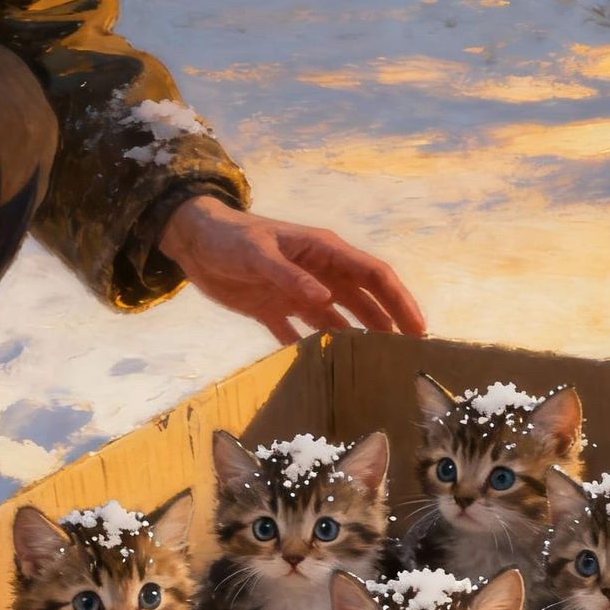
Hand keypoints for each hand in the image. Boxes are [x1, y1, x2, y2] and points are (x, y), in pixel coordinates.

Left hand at [158, 197, 426, 344]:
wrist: (193, 241)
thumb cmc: (228, 237)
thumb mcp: (257, 253)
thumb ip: (289, 276)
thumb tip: (325, 299)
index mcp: (324, 251)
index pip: (374, 275)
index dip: (399, 300)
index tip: (417, 328)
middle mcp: (318, 272)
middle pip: (364, 299)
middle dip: (388, 323)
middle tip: (406, 355)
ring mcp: (298, 292)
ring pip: (337, 318)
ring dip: (356, 338)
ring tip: (373, 367)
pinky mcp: (274, 309)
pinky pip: (300, 333)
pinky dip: (312, 350)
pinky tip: (323, 372)